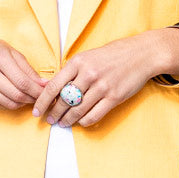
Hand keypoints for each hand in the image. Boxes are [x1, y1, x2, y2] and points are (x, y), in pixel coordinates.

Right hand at [0, 35, 44, 110]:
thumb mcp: (11, 52)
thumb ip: (28, 69)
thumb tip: (44, 85)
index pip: (23, 82)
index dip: (37, 91)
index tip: (47, 93)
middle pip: (16, 94)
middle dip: (32, 99)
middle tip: (40, 98)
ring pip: (9, 103)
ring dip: (23, 103)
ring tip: (29, 97)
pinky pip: (0, 105)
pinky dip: (11, 103)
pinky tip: (16, 97)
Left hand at [32, 33, 164, 128]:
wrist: (141, 54)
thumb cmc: (113, 55)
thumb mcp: (88, 56)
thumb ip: (73, 71)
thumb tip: (55, 88)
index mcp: (78, 62)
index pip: (53, 86)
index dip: (42, 101)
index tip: (36, 110)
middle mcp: (88, 74)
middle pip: (64, 101)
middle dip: (54, 113)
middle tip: (50, 120)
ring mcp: (102, 86)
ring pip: (78, 110)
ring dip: (68, 120)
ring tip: (63, 123)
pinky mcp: (114, 97)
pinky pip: (93, 115)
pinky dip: (84, 121)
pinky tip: (81, 122)